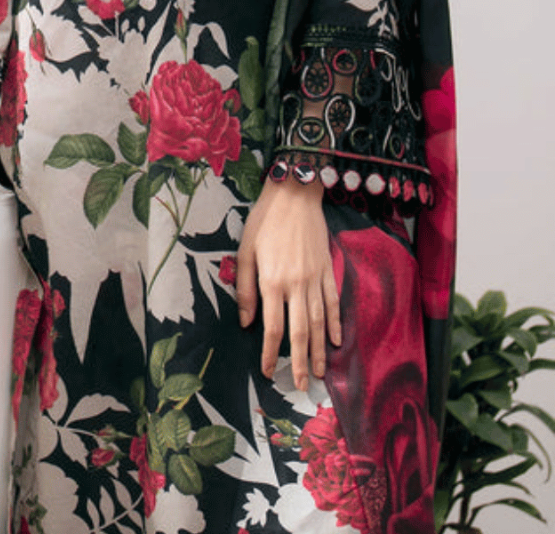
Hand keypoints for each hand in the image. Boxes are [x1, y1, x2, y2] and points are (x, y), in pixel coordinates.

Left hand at [237, 176, 341, 391]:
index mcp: (272, 281)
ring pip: (319, 322)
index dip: (269, 352)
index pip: (272, 327)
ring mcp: (315, 279)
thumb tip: (246, 322)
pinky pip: (333, 303)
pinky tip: (336, 341)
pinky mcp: (327, 270)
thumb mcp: (245, 251)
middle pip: (299, 332)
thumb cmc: (264, 221)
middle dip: (299, 362)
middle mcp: (296, 285)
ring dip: (319, 350)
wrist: (294, 194)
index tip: (266, 371)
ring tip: (319, 372)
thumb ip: (245, 288)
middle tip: (299, 386)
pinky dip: (335, 323)